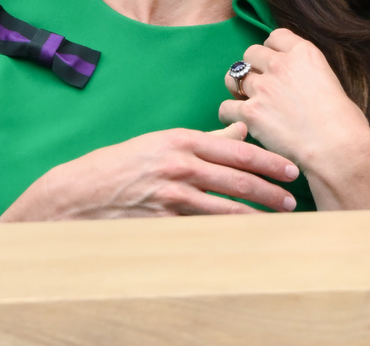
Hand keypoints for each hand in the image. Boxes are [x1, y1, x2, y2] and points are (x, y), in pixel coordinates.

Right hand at [0, 122, 299, 221]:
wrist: (77, 194)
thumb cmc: (122, 165)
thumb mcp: (162, 142)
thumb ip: (204, 139)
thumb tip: (240, 130)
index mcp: (181, 139)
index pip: (236, 149)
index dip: (268, 160)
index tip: (291, 169)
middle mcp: (179, 164)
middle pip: (236, 178)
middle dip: (269, 190)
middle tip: (292, 199)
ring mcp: (170, 194)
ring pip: (224, 207)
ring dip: (255, 215)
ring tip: (277, 220)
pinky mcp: (162, 220)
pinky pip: (202, 228)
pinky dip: (226, 233)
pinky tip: (244, 238)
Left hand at [221, 29, 369, 209]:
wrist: (338, 149)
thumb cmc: (345, 123)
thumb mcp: (332, 83)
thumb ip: (310, 75)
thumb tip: (301, 84)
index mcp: (304, 53)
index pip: (275, 36)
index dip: (273, 51)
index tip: (275, 64)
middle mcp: (280, 65)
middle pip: (251, 53)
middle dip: (254, 68)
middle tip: (261, 86)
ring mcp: (263, 88)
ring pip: (233, 78)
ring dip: (238, 89)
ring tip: (247, 102)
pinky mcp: (250, 113)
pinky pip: (225, 108)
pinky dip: (230, 116)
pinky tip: (242, 123)